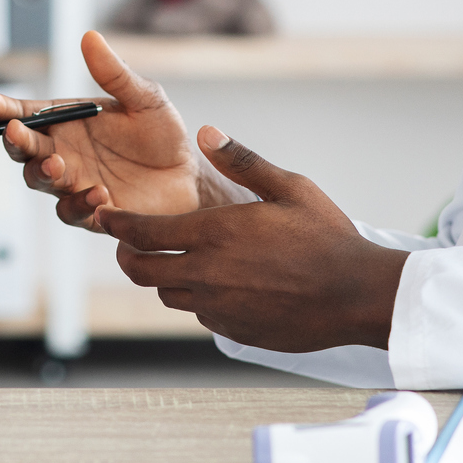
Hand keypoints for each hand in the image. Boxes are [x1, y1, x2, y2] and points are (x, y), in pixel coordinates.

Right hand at [0, 31, 226, 230]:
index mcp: (67, 121)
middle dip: (16, 141)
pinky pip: (72, 212)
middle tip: (16, 132)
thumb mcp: (144, 98)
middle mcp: (62, 151)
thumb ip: (115, 74)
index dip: (2, 107)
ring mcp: (73, 183)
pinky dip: (80, 204)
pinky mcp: (90, 211)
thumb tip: (89, 37)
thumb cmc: (163, 135)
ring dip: (44, 173)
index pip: (26, 112)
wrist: (190, 179)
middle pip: (24, 149)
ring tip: (59, 166)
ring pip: (40, 180)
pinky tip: (100, 194)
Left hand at [96, 126, 409, 352]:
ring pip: (167, 294)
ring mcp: (219, 307)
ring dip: (164, 276)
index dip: (115, 223)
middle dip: (127, 254)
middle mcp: (207, 273)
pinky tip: (217, 284)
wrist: (358, 295)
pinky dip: (197, 298)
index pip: (142, 232)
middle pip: (140, 270)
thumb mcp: (290, 187)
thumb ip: (242, 161)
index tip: (104, 217)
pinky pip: (199, 313)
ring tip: (176, 259)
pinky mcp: (234, 330)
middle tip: (128, 244)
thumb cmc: (328, 235)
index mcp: (214, 233)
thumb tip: (205, 132)